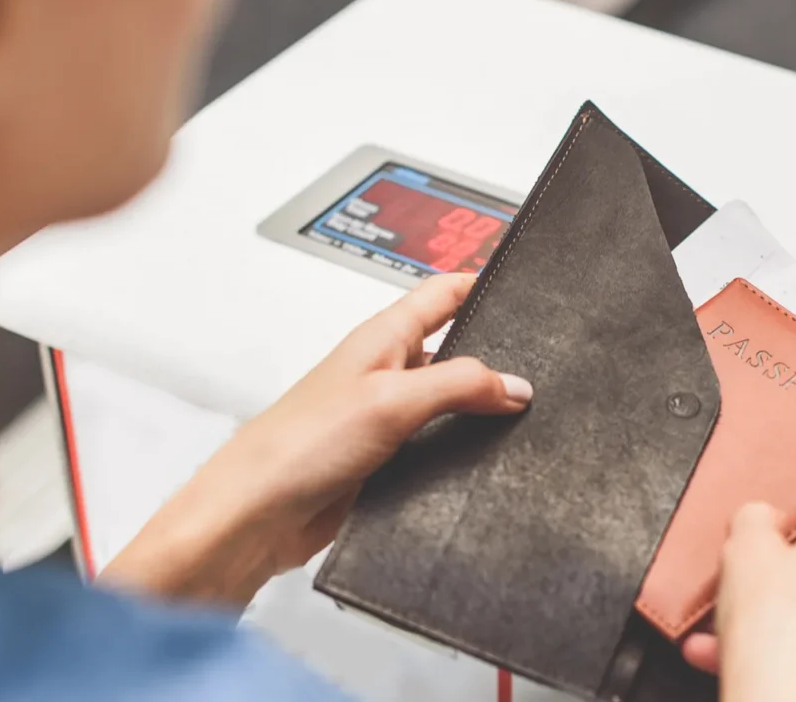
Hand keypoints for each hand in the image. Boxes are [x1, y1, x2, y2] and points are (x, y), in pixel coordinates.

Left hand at [100, 274, 531, 604]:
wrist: (260, 513)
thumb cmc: (298, 444)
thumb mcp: (390, 400)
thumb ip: (458, 385)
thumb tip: (514, 385)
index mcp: (383, 338)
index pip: (441, 294)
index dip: (477, 282)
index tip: (519, 282)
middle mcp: (386, 372)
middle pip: (454, 349)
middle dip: (493, 356)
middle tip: (535, 365)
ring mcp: (387, 417)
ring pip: (451, 403)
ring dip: (477, 410)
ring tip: (515, 417)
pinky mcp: (388, 461)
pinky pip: (438, 447)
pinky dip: (460, 451)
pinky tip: (480, 461)